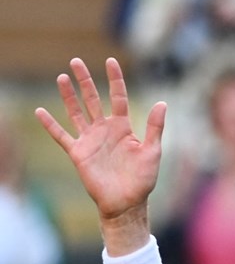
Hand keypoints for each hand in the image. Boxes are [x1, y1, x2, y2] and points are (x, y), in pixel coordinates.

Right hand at [35, 58, 165, 223]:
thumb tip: (163, 103)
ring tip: (62, 77)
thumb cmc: (143, 180)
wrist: (126, 202)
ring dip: (69, 96)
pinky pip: (61, 136)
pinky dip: (50, 124)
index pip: (119, 97)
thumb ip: (155, 127)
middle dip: (85, 81)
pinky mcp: (78, 153)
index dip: (115, 79)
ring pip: (76, 112)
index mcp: (124, 127)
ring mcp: (90, 140)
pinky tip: (40, 111)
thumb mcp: (152, 151)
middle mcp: (105, 130)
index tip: (110, 61)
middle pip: (93, 99)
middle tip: (76, 61)